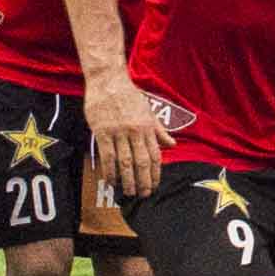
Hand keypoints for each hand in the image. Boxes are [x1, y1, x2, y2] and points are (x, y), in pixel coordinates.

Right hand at [84, 71, 168, 205]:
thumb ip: (159, 130)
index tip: (154, 186)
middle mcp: (135, 131)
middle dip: (143, 182)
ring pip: (124, 162)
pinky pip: (107, 156)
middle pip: (141, 163)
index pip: (155, 156)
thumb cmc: (128, 95)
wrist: (108, 80)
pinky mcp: (102, 132)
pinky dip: (109, 171)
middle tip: (143, 195)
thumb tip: (172, 145)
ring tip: (128, 193)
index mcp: (147, 127)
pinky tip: (111, 180)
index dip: (155, 174)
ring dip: (127, 180)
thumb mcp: (148, 110)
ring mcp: (118, 132)